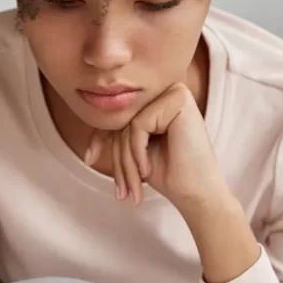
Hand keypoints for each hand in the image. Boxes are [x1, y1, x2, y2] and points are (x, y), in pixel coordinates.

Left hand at [85, 82, 225, 214]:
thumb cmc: (169, 173)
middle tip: (122, 191)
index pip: (120, 115)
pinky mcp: (178, 99)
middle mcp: (167, 90)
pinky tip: (147, 171)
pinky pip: (138, 125)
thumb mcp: (134, 148)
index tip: (90, 159)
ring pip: (128, 124)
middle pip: (123, 120)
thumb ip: (118, 127)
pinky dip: (137, 153)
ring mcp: (174, 92)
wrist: (197, 193)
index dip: (100, 138)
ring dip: (126, 161)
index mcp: (159, 100)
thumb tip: (86, 107)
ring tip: (132, 188)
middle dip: (118, 158)